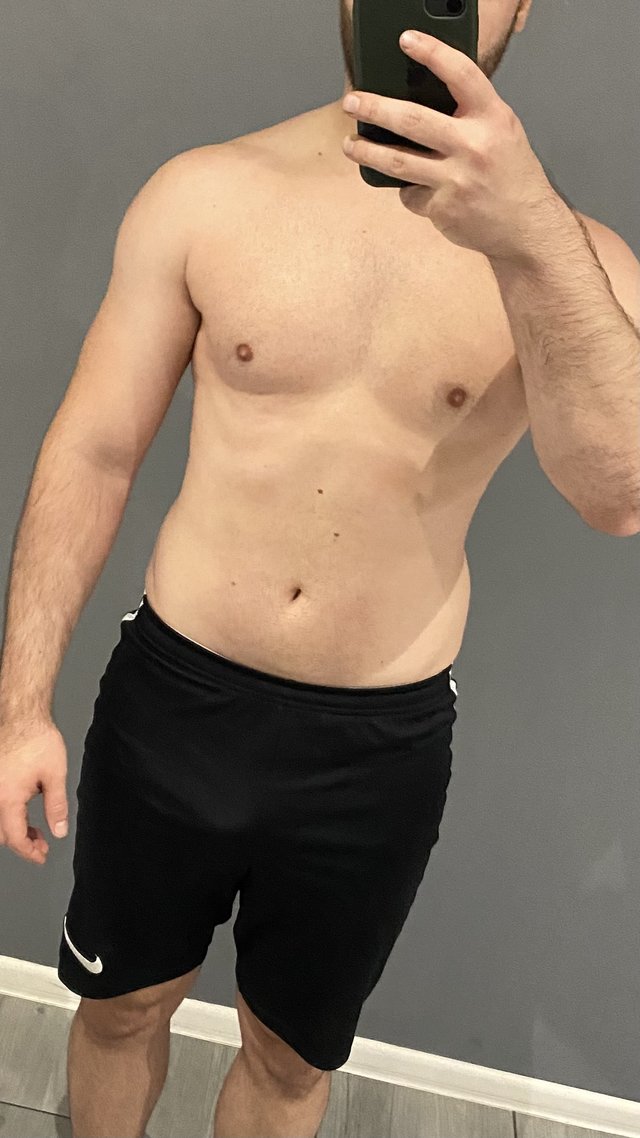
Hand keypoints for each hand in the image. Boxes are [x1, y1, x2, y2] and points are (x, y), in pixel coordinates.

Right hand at [0, 720, 68, 864]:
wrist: (22, 716)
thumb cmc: (37, 739)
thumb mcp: (55, 776)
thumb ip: (56, 807)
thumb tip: (59, 831)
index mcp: (7, 798)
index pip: (15, 838)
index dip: (30, 852)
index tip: (42, 856)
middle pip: (2, 833)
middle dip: (22, 843)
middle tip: (41, 844)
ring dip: (14, 830)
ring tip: (35, 830)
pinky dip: (7, 815)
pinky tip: (21, 811)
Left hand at [341, 30, 558, 260]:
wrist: (526, 227)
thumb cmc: (511, 175)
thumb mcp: (502, 131)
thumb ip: (470, 113)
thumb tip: (421, 95)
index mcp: (493, 118)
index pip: (461, 75)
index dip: (432, 53)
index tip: (406, 40)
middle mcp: (474, 146)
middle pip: (413, 120)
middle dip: (375, 108)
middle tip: (352, 102)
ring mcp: (456, 180)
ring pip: (398, 162)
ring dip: (368, 152)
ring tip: (351, 145)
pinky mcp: (442, 209)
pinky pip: (411, 194)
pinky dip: (408, 190)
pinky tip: (414, 188)